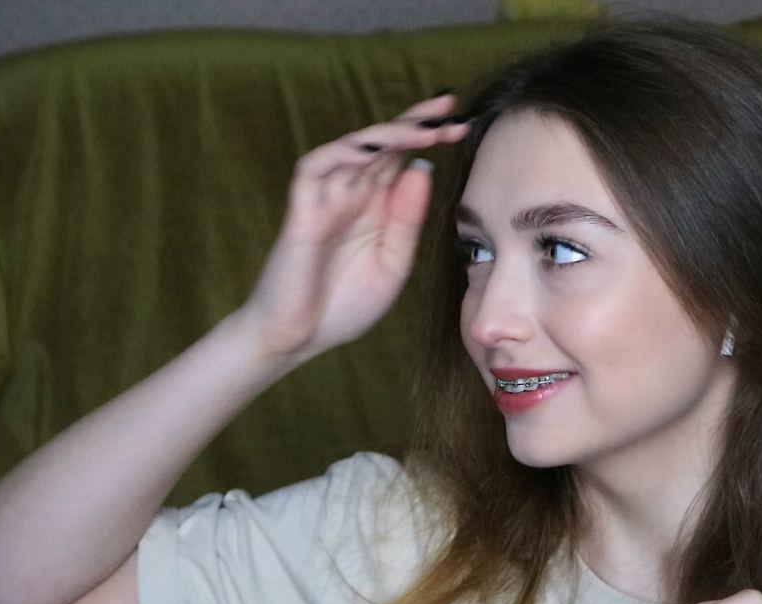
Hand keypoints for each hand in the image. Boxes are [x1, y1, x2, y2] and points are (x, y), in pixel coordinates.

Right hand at [237, 93, 470, 363]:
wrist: (298, 339)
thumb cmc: (343, 306)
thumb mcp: (393, 264)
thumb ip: (407, 220)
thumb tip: (422, 168)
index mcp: (377, 207)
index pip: (404, 159)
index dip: (429, 137)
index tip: (462, 125)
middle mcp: (352, 194)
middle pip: (383, 144)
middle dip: (416, 122)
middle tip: (449, 106)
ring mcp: (326, 198)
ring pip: (354, 148)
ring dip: (388, 134)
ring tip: (424, 129)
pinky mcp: (302, 210)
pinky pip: (315, 167)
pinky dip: (342, 152)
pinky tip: (372, 149)